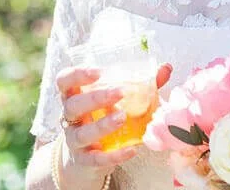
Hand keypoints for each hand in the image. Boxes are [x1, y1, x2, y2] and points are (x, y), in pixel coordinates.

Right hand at [54, 62, 173, 187]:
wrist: (84, 159)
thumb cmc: (100, 120)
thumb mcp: (111, 103)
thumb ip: (139, 85)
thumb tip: (165, 68)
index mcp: (73, 97)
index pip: (64, 81)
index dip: (77, 74)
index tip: (98, 72)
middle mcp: (69, 118)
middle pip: (73, 105)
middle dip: (96, 98)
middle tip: (120, 93)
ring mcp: (74, 141)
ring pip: (82, 133)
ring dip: (102, 125)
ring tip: (122, 118)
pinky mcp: (85, 161)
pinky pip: (96, 159)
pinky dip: (114, 155)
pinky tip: (132, 149)